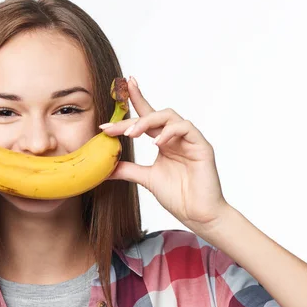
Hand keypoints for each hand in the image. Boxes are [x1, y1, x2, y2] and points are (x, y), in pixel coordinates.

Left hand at [100, 77, 230, 230]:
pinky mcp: (202, 146)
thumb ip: (127, 169)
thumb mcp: (146, 178)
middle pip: (154, 115)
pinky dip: (169, 132)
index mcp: (164, 141)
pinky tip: (156, 142)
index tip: (118, 91)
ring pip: (169, 116)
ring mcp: (190, 140)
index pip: (148, 117)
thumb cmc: (179, 197)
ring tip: (131, 134)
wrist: (198, 215)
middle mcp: (176, 137)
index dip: (135, 102)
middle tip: (111, 127)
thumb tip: (104, 167)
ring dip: (147, 121)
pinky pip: (185, 128)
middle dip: (131, 118)